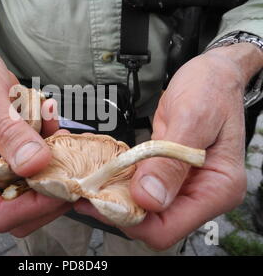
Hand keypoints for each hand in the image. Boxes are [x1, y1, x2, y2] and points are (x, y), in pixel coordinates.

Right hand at [0, 17, 70, 236]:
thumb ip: (10, 132)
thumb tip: (35, 166)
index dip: (34, 206)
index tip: (63, 183)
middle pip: (19, 213)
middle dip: (50, 192)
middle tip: (70, 162)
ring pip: (32, 194)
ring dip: (53, 169)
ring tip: (56, 132)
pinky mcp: (8, 160)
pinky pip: (37, 170)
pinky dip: (51, 152)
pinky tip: (50, 125)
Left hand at [75, 43, 262, 249]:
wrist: (213, 74)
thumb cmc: (210, 89)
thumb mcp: (191, 118)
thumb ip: (170, 160)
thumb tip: (148, 199)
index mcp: (217, 188)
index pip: (168, 228)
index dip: (131, 220)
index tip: (100, 200)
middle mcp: (202, 194)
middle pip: (153, 223)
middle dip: (118, 210)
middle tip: (86, 191)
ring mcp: (185, 186)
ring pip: (144, 208)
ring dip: (116, 198)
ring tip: (88, 183)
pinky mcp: (170, 174)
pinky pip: (143, 189)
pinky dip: (122, 184)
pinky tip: (103, 174)